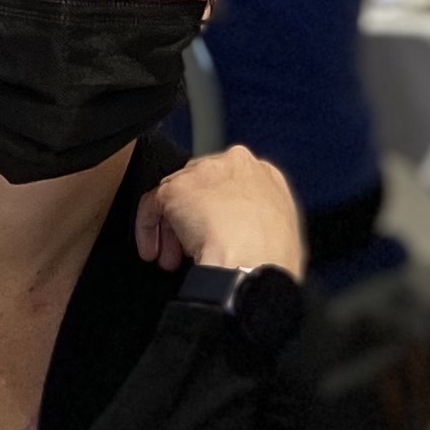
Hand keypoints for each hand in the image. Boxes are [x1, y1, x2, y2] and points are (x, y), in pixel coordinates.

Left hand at [136, 147, 304, 279]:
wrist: (254, 264)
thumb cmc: (271, 260)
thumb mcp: (282, 238)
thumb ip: (261, 229)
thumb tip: (249, 243)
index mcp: (267, 176)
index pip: (232, 189)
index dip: (221, 216)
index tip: (215, 236)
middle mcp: (236, 165)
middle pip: (201, 190)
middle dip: (192, 222)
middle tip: (188, 251)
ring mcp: (204, 173)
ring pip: (176, 197)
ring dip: (170, 231)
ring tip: (172, 259)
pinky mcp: (176, 187)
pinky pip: (151, 205)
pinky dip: (148, 230)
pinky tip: (154, 251)